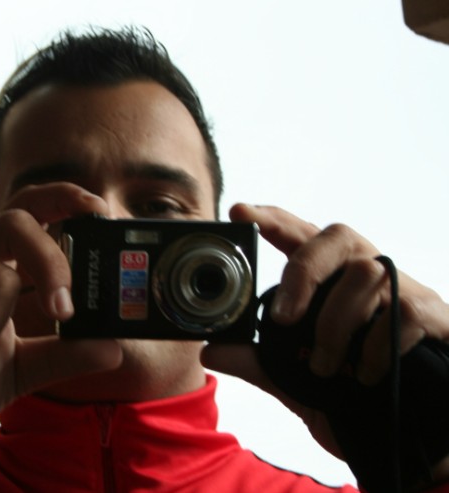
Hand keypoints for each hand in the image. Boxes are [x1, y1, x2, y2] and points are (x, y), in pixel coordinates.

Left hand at [202, 203, 448, 459]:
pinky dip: (376, 348)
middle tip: (281, 318)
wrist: (417, 426)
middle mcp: (364, 271)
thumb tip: (210, 350)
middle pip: (336, 235)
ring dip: (335, 326)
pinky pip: (402, 313)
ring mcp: (401, 288)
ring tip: (325, 369)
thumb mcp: (297, 381)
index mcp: (329, 278)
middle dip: (303, 271)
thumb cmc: (354, 391)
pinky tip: (367, 375)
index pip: (298, 233)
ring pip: (364, 275)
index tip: (238, 210)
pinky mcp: (431, 313)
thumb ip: (258, 363)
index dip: (270, 218)